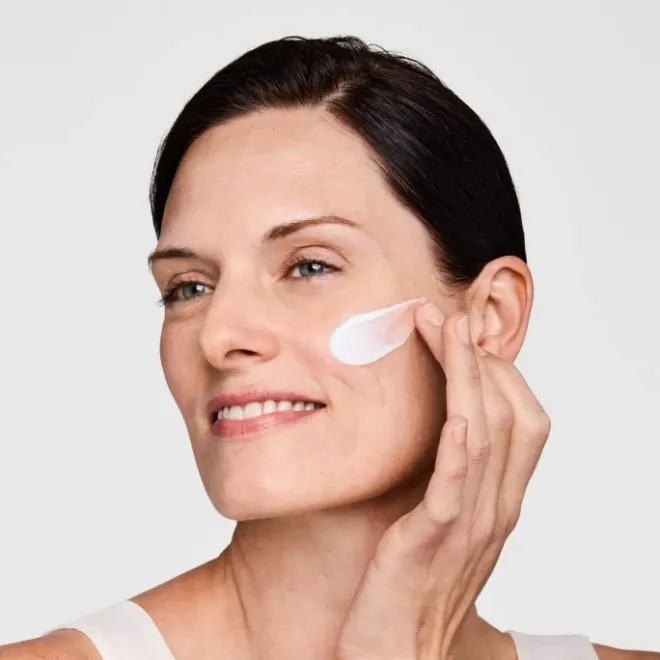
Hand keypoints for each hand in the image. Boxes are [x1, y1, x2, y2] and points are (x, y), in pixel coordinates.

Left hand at [335, 305, 550, 659]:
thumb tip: (440, 426)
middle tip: (447, 314)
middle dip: (481, 358)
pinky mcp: (432, 541)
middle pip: (510, 415)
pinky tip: (455, 415)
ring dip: (467, 378)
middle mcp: (495, 507)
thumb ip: (450, 477)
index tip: (462, 333)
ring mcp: (469, 524)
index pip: (521, 420)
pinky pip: (456, 488)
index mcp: (498, 498)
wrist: (397, 651)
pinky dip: (460, 448)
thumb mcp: (442, 520)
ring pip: (486, 436)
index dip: (498, 371)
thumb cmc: (413, 581)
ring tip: (445, 329)